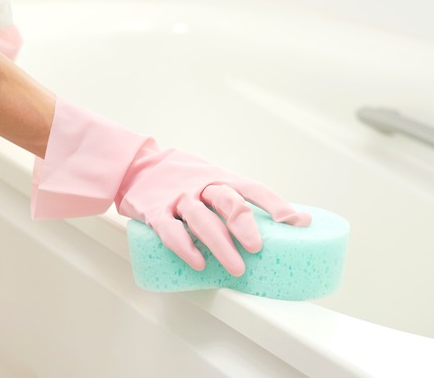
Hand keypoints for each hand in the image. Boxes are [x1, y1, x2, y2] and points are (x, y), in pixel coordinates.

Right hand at [32, 97, 310, 275]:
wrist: (135, 166)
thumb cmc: (181, 178)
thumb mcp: (210, 179)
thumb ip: (233, 199)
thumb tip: (271, 228)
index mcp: (221, 177)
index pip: (253, 189)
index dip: (276, 205)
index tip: (298, 222)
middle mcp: (202, 185)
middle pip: (228, 201)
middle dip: (245, 225)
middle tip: (258, 248)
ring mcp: (178, 197)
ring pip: (202, 219)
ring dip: (220, 244)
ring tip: (236, 267)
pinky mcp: (154, 210)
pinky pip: (170, 230)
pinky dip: (185, 247)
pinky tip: (198, 263)